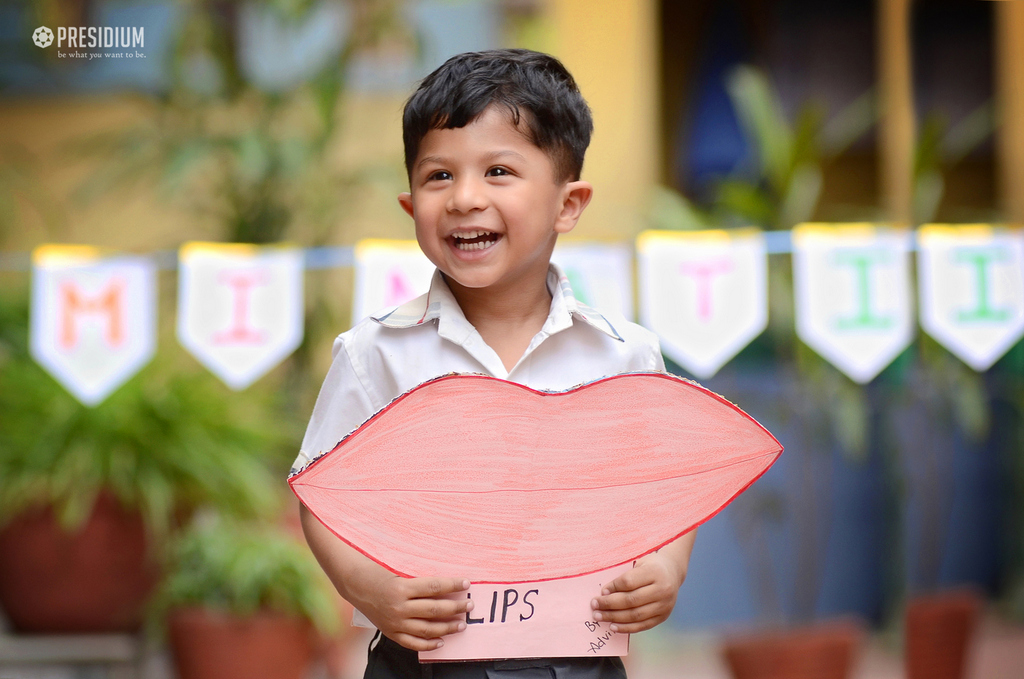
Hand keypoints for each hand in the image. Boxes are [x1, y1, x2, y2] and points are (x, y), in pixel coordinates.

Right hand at [356, 573, 473, 650]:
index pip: (434, 587)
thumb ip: (420, 581)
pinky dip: (428, 644)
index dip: (452, 585)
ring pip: (427, 628)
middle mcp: (398, 606)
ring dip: (447, 627)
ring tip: (461, 625)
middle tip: (469, 605)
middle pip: (434, 609)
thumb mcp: (399, 571)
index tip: (466, 583)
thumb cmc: (379, 573)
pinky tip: (441, 641)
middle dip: (455, 607)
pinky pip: (412, 643)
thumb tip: (447, 585)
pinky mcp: (390, 633)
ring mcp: (394, 622)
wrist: (356, 585)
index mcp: (401, 587)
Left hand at [589, 531, 695, 633]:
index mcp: (655, 572)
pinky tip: (613, 626)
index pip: (629, 582)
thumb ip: (625, 576)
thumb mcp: (639, 563)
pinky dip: (626, 628)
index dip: (613, 587)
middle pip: (631, 600)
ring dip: (614, 617)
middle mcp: (663, 590)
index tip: (602, 591)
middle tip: (594, 605)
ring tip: (599, 616)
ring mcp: (664, 605)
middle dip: (609, 604)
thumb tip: (605, 593)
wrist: (672, 572)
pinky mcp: (663, 616)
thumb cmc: (650, 566)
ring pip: (635, 615)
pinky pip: (642, 625)